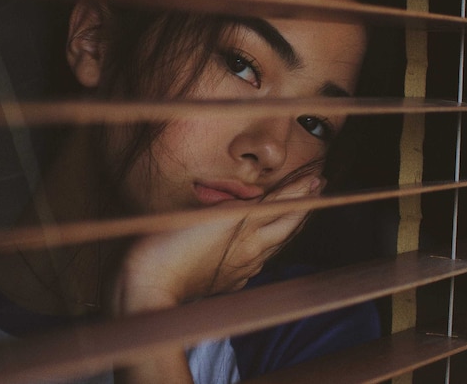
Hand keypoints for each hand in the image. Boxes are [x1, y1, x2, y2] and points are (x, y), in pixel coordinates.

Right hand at [110, 175, 324, 314]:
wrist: (147, 289)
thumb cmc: (175, 249)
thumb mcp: (218, 216)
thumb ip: (253, 205)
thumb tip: (288, 197)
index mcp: (250, 236)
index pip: (287, 209)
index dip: (303, 192)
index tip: (318, 178)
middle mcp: (250, 255)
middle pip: (284, 229)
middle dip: (301, 208)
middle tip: (315, 189)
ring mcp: (236, 271)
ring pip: (270, 246)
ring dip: (284, 226)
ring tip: (293, 212)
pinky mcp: (222, 282)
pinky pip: (251, 263)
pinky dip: (261, 248)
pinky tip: (258, 248)